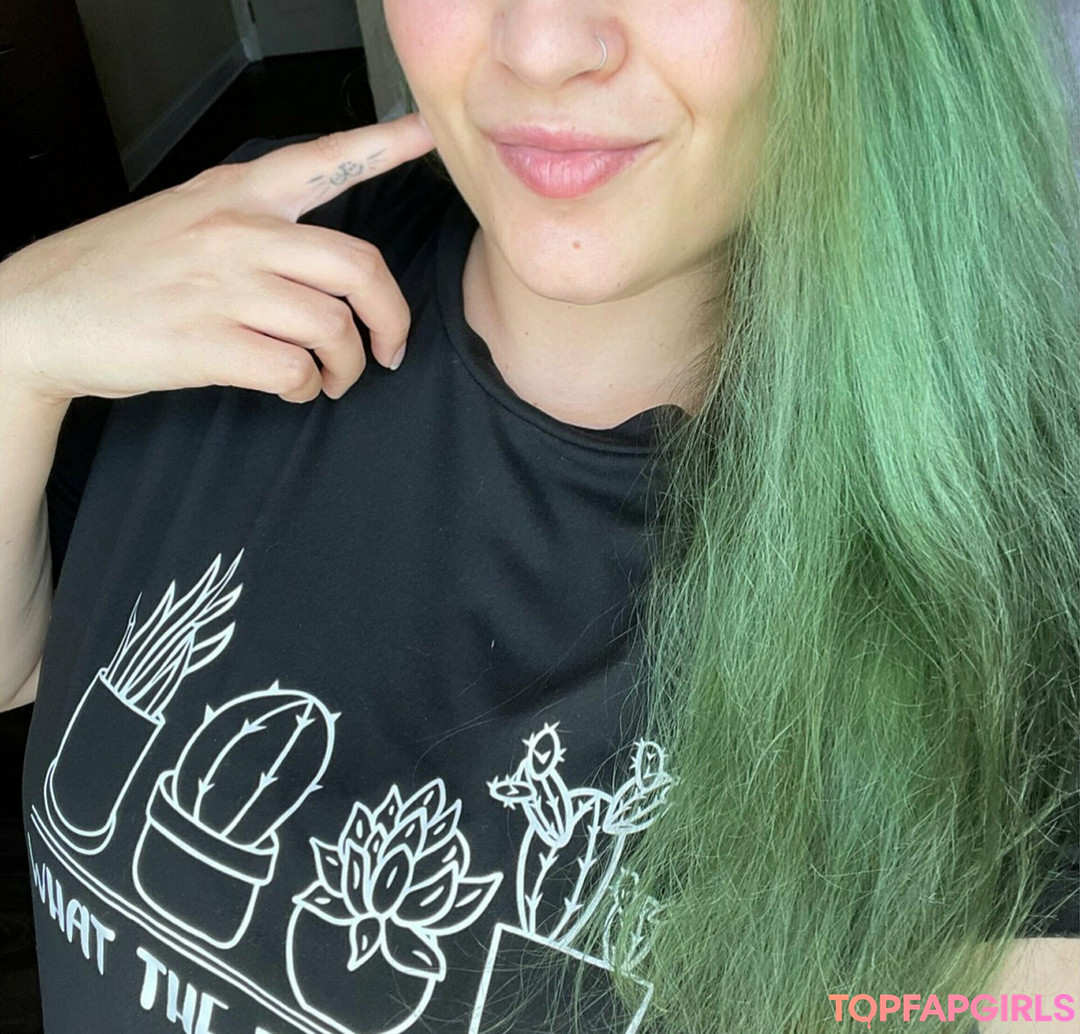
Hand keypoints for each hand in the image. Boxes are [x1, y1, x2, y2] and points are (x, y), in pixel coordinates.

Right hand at [0, 114, 435, 404]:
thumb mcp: (186, 216)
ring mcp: (222, 287)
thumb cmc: (121, 269)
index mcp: (234, 195)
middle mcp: (236, 232)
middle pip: (358, 267)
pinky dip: (304, 389)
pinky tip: (291, 388)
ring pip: (333, 327)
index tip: (425, 134)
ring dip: (344, 366)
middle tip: (389, 349)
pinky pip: (293, 370)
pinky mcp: (207, 343)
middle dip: (391, 319)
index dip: (381, 146)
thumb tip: (319, 263)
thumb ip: (252, 222)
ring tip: (326, 377)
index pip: (321, 160)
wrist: (42, 313)